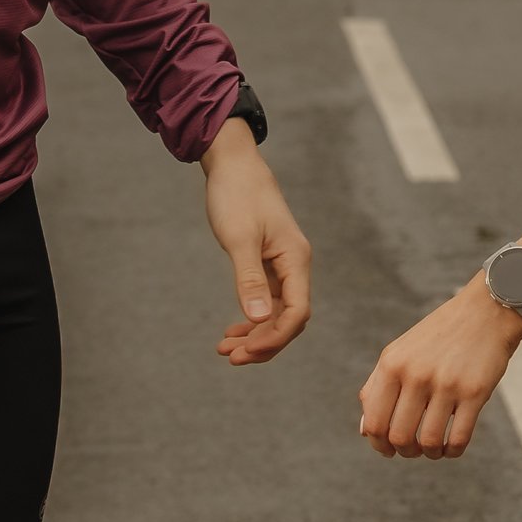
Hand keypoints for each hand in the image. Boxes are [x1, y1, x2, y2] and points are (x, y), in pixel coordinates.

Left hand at [203, 122, 312, 364]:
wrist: (233, 165)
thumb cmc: (237, 195)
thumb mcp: (240, 239)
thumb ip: (249, 279)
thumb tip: (256, 318)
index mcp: (296, 260)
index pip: (297, 313)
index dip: (274, 338)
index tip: (245, 351)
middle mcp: (295, 266)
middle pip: (288, 319)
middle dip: (262, 342)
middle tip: (229, 356)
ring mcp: (282, 266)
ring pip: (276, 313)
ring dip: (254, 334)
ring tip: (225, 348)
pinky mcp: (268, 263)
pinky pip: (266, 301)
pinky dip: (250, 318)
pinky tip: (233, 329)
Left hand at [358, 273, 521, 459]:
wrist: (485, 312)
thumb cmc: (439, 336)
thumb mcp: (399, 352)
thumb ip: (377, 388)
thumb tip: (366, 430)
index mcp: (392, 365)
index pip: (374, 422)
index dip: (379, 445)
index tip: (389, 449)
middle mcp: (416, 374)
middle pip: (399, 437)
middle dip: (406, 452)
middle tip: (415, 449)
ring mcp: (446, 384)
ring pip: (429, 442)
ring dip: (431, 454)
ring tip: (435, 448)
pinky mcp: (475, 392)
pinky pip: (459, 438)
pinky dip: (453, 451)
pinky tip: (452, 447)